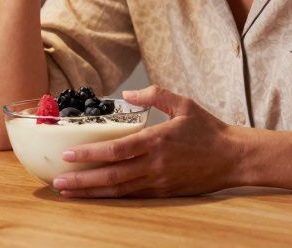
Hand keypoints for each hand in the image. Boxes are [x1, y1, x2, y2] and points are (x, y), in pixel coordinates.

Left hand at [52, 85, 243, 197]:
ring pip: (119, 190)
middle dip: (82, 180)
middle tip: (58, 181)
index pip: (117, 149)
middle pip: (111, 175)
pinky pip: (132, 196)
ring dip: (91, 192)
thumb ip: (155, 95)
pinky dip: (111, 197)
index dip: (90, 154)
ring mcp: (159, 181)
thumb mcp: (183, 103)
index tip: (69, 153)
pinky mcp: (164, 192)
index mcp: (157, 140)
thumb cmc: (208, 129)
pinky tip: (95, 196)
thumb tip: (128, 93)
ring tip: (68, 192)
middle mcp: (155, 164)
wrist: (233, 157)